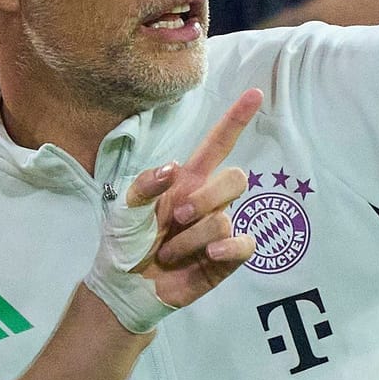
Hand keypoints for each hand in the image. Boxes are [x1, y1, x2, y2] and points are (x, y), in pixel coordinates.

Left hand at [83, 89, 260, 331]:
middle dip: (206, 197)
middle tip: (176, 219)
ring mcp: (219, 229)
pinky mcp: (227, 257)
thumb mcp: (123, 209)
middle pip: (235, 178)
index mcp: (185, 181)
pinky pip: (244, 244)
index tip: (255, 94)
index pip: (217, 145)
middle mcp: (207, 201)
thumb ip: (144, 185)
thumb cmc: (125, 242)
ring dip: (192, 238)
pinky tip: (209, 255)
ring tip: (168, 253)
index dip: (235, 120)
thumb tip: (174, 169)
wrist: (124, 285)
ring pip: (225, 217)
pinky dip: (228, 248)